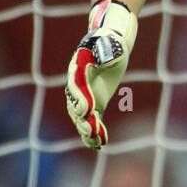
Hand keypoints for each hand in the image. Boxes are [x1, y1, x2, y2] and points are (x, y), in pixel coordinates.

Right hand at [65, 0, 137, 148]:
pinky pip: (92, 120)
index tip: (87, 109)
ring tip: (96, 142)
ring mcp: (84, 96)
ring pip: (82, 117)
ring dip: (88, 130)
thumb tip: (106, 58)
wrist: (110, 44)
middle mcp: (77, 85)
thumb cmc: (110, 42)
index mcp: (77, 69)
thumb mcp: (110, 44)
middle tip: (92, 130)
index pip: (76, 86)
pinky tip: (100, 144)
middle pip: (76, 105)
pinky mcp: (95, 103)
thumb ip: (106, 51)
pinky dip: (95, 132)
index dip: (80, 98)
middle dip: (83, 119)